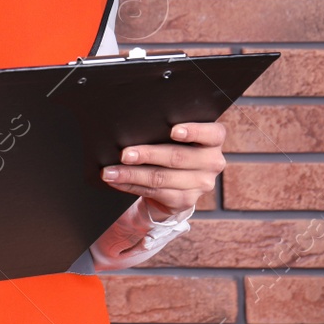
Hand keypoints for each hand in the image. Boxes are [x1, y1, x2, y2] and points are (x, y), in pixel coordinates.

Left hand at [101, 120, 225, 218]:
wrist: (178, 179)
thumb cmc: (174, 144)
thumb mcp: (178, 134)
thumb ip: (167, 126)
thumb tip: (136, 123)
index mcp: (213, 139)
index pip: (211, 133)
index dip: (193, 131)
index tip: (173, 130)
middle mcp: (212, 162)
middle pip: (177, 157)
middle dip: (147, 154)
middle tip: (124, 153)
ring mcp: (201, 184)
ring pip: (162, 178)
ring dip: (132, 174)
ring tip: (110, 171)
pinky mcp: (185, 200)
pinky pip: (154, 192)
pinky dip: (131, 185)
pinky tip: (117, 180)